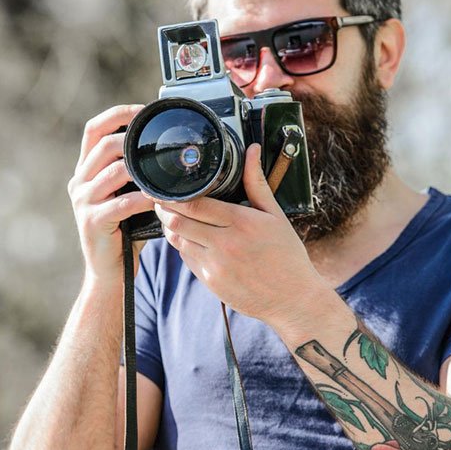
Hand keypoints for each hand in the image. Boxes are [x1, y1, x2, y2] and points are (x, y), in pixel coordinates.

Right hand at [67, 105, 155, 282]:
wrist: (109, 272)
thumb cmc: (124, 232)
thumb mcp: (125, 194)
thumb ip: (134, 172)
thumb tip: (162, 147)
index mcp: (85, 171)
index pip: (93, 130)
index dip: (116, 114)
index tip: (142, 110)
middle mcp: (79, 182)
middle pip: (103, 146)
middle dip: (132, 139)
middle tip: (158, 143)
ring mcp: (83, 202)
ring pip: (114, 172)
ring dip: (142, 170)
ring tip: (163, 171)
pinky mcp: (93, 222)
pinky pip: (122, 203)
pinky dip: (144, 198)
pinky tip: (159, 199)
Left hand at [154, 143, 327, 327]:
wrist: (293, 299)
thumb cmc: (287, 254)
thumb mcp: (275, 215)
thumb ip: (257, 182)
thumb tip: (252, 150)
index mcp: (242, 223)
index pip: (195, 204)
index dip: (174, 195)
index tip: (165, 187)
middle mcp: (225, 244)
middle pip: (178, 221)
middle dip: (164, 208)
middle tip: (158, 198)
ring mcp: (215, 266)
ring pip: (177, 240)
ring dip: (169, 226)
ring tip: (168, 214)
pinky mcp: (210, 282)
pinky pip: (186, 258)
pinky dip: (181, 245)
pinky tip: (185, 236)